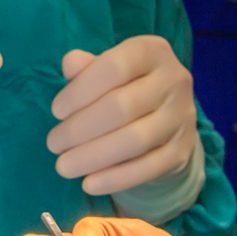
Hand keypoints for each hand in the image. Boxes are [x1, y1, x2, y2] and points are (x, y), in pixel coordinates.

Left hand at [48, 37, 198, 196]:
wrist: (166, 117)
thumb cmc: (125, 87)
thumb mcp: (106, 70)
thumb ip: (87, 67)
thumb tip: (70, 64)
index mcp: (152, 51)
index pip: (114, 67)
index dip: (80, 91)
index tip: (56, 112)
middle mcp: (175, 80)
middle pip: (122, 107)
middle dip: (80, 129)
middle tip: (53, 144)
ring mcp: (182, 117)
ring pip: (135, 140)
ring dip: (93, 156)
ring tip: (63, 166)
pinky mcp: (183, 150)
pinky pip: (148, 168)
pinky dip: (116, 179)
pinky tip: (89, 183)